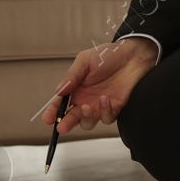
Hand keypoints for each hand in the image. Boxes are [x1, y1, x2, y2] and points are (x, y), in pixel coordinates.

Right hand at [41, 36, 158, 135]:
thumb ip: (72, 76)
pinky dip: (104, 111)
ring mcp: (99, 106)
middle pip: (72, 118)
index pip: (60, 105)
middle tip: (62, 126)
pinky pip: (106, 118)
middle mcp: (86, 100)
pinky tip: (105, 99)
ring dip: (86, 118)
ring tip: (87, 107)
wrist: (131, 55)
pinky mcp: (114, 108)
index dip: (53, 113)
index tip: (48, 119)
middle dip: (66, 124)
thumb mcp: (84, 61)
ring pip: (88, 123)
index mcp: (75, 89)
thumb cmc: (107, 55)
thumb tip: (59, 91)